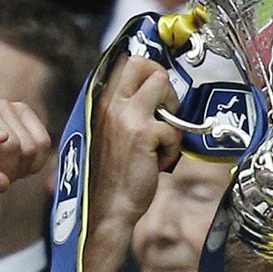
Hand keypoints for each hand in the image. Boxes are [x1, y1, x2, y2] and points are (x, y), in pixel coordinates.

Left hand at [0, 98, 52, 197]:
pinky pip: (44, 141)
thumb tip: (3, 182)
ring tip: (7, 172)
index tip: (2, 138)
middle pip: (12, 143)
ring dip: (23, 168)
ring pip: (31, 145)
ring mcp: (5, 106)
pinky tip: (21, 164)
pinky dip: (36, 161)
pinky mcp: (23, 110)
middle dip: (11, 170)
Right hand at [86, 56, 180, 241]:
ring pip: (162, 84)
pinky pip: (172, 126)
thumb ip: (124, 112)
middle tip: (164, 110)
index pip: (125, 62)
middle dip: (162, 82)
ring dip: (170, 110)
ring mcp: (126, 117)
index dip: (147, 71)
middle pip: (143, 63)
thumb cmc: (112, 177)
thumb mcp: (109, 134)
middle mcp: (110, 104)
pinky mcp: (143, 134)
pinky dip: (172, 146)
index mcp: (100, 103)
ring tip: (162, 138)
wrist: (107, 209)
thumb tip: (151, 93)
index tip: (156, 91)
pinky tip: (159, 163)